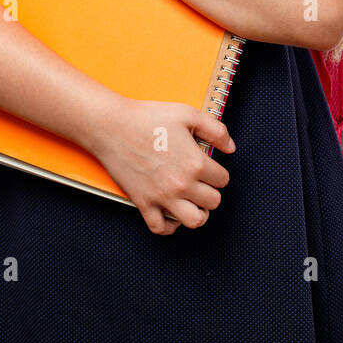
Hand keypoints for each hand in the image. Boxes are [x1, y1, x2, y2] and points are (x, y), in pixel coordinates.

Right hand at [88, 98, 234, 235]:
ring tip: (193, 202)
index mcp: (195, 163)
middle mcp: (182, 184)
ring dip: (198, 213)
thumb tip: (230, 147)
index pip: (222, 180)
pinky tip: (172, 213)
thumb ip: (215, 130)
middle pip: (213, 201)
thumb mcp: (188, 114)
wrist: (112, 126)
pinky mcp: (144, 203)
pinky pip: (161, 228)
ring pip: (194, 221)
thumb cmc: (147, 118)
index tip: (209, 168)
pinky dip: (170, 226)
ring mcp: (162, 196)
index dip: (218, 172)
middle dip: (211, 191)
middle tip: (202, 183)